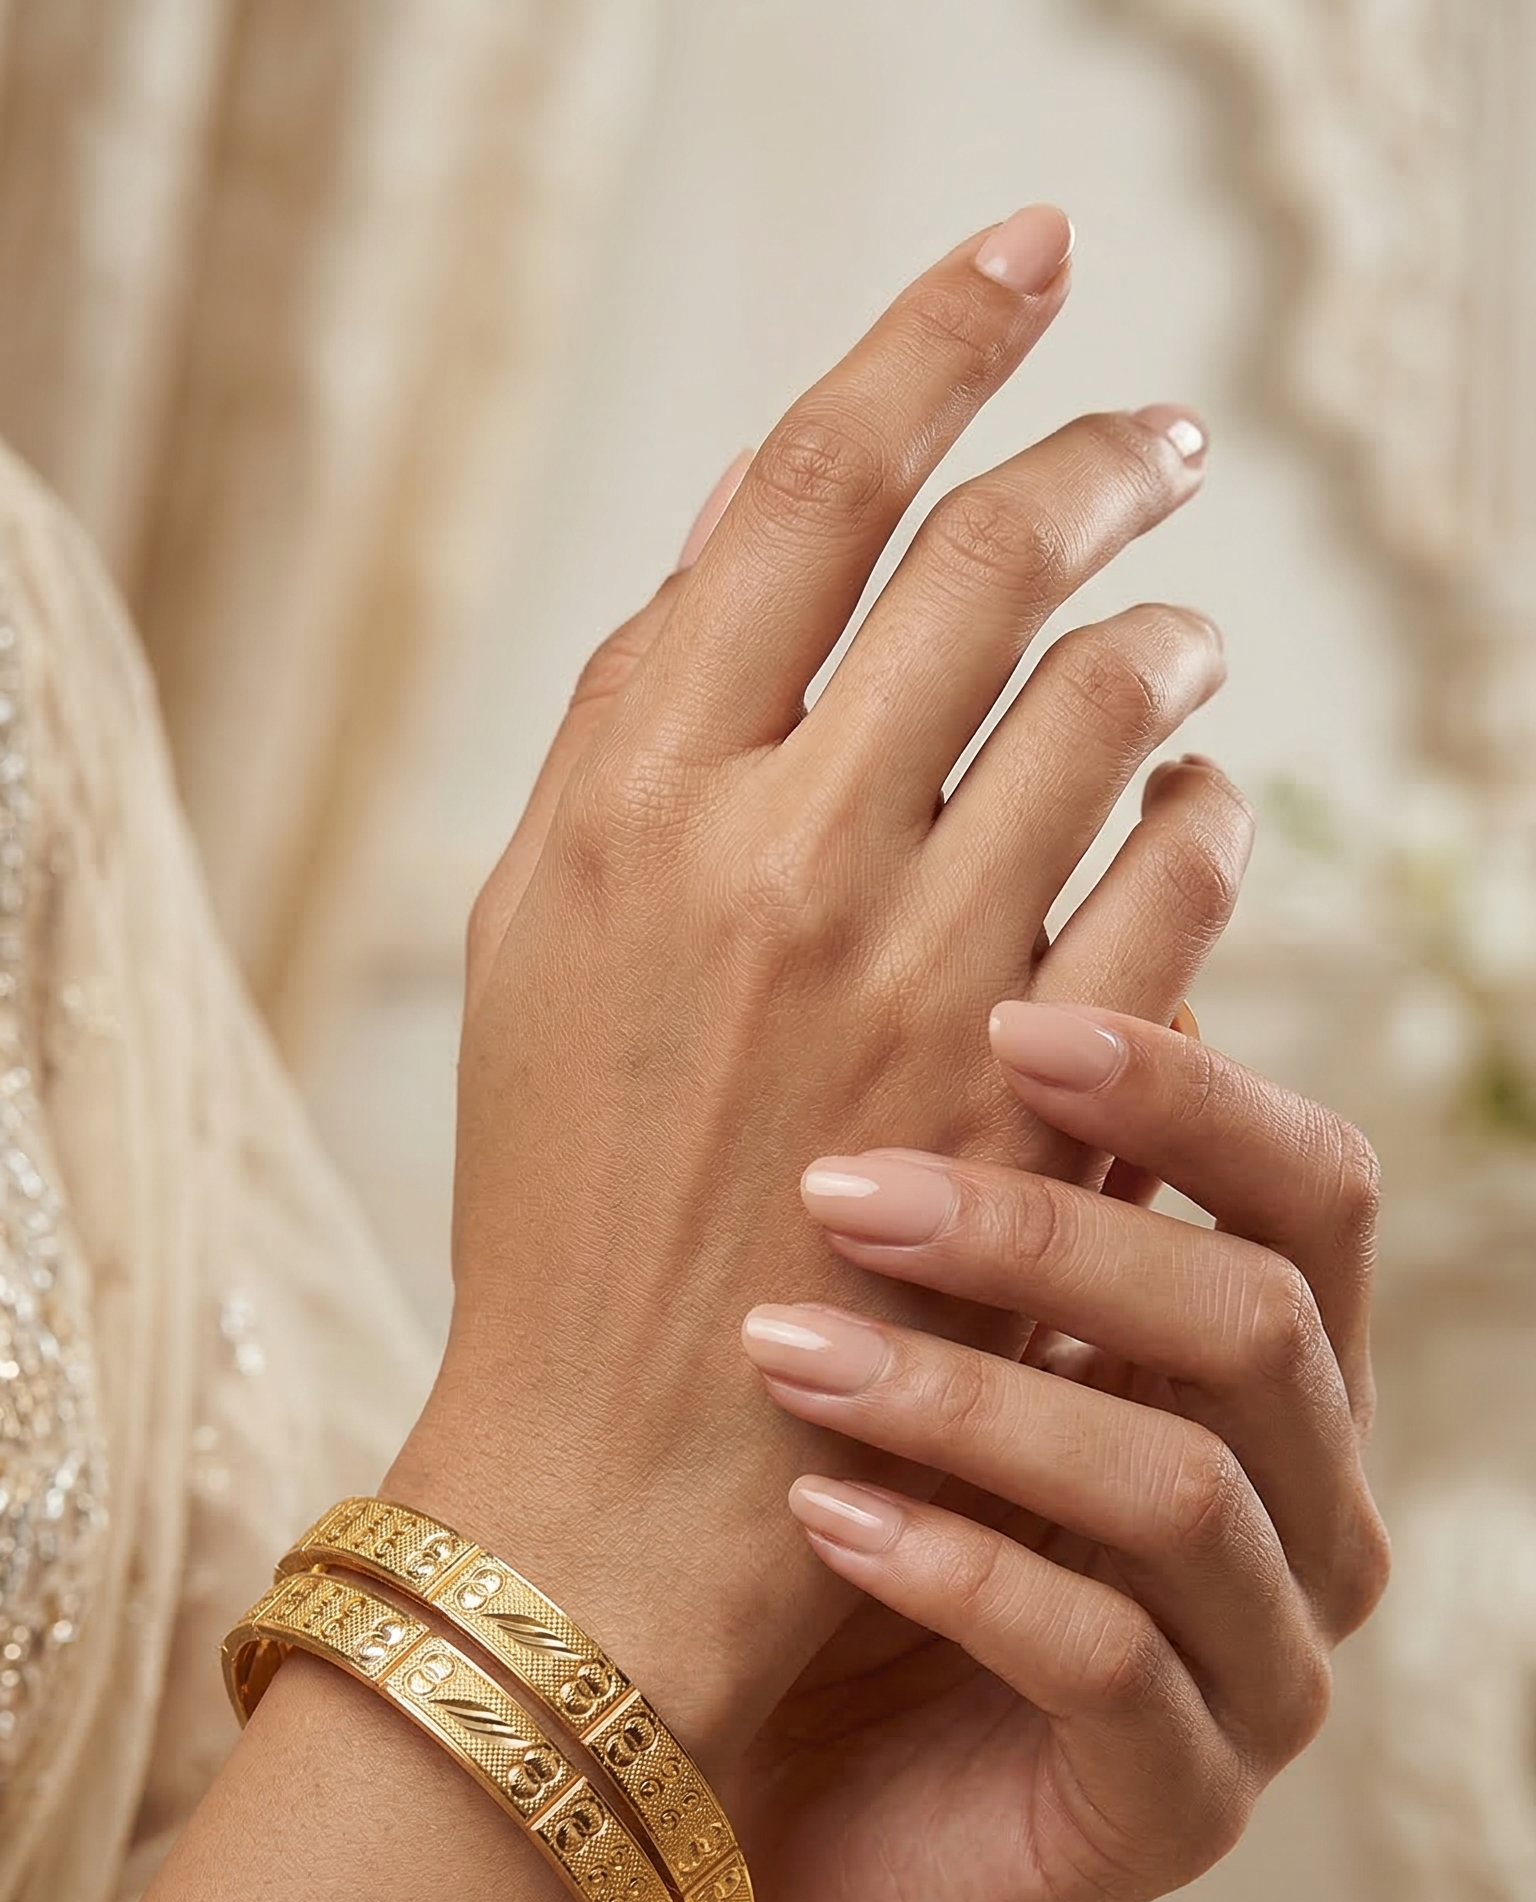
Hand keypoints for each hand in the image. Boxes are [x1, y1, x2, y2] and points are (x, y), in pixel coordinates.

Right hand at [387, 204, 1231, 1774]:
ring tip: (1183, 629)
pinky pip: (1172, 896)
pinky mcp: (1032, 1100)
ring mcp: (916, 980)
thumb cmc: (558, 1206)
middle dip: (1095, 462)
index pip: (802, 489)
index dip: (929, 338)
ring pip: (1100, 709)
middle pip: (979, 562)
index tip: (1023, 257)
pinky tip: (1206, 805)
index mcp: (620, 799)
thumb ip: (635, 728)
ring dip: (1162, 638)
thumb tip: (758, 519)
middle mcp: (771, 857)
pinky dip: (1204, 821)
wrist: (619, 1478)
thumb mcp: (534, 941)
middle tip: (1160, 435)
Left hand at [560, 992, 1387, 1901]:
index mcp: (1274, 1382)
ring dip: (973, 1400)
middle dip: (1045, 1235)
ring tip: (784, 1350)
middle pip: (1260, 1324)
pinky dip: (959, 1571)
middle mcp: (1307, 1521)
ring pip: (1178, 1491)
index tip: (1006, 1007)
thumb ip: (990, 1196)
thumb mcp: (910, 1341)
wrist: (742, 1804)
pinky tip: (820, 1517)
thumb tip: (1010, 956)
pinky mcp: (1181, 1808)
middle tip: (837, 1190)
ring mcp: (1261, 1677)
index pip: (1314, 1193)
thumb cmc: (820, 1539)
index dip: (1187, 1091)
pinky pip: (1105, 1664)